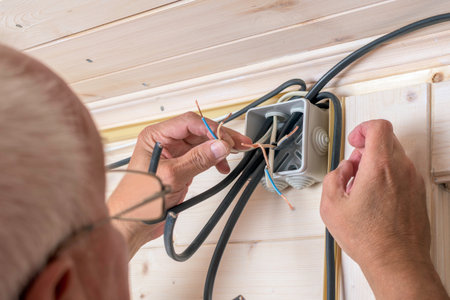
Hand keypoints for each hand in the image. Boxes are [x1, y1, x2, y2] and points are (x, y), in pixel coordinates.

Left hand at [108, 112, 250, 257]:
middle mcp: (164, 142)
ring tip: (236, 154)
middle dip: (220, 137)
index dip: (211, 129)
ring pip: (202, 144)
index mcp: (155, 136)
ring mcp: (173, 155)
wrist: (133, 224)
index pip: (189, 122)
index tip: (227, 140)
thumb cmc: (139, 200)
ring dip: (219, 149)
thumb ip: (198, 160)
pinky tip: (222, 166)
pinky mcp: (180, 167)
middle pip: (198, 131)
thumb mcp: (171, 176)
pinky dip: (213, 161)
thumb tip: (220, 146)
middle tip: (240, 143)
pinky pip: (201, 158)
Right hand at [320, 119, 447, 298]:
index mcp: (379, 167)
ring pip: (395, 156)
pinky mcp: (417, 194)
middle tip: (354, 165)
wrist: (396, 261)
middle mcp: (401, 170)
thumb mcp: (331, 206)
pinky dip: (387, 176)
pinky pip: (402, 173)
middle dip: (366, 147)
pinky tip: (374, 197)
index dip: (362, 128)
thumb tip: (342, 171)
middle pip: (386, 139)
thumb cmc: (370, 238)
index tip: (354, 140)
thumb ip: (333, 177)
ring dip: (376, 163)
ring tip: (362, 186)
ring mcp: (413, 182)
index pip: (378, 127)